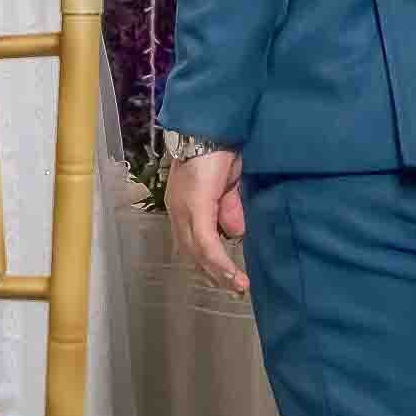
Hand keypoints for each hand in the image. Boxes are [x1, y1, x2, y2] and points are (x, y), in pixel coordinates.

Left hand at [167, 147, 247, 292]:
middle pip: (191, 252)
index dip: (207, 261)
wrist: (215, 126)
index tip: (226, 277)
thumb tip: (236, 233)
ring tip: (238, 286)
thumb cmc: (221, 149)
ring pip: (197, 252)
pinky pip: (206, 243)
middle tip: (234, 288)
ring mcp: (183, 209)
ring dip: (218, 272)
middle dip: (213, 273)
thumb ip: (228, 209)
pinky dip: (220, 262)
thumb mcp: (228, 186)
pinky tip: (233, 274)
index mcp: (183, 204)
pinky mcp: (195, 207)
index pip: (190, 241)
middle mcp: (177, 210)